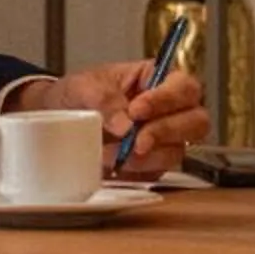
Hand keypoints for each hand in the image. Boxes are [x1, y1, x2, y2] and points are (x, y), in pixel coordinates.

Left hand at [11, 63, 211, 178]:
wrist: (57, 119)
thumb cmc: (76, 95)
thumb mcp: (83, 86)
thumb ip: (103, 98)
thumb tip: (125, 125)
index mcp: (158, 79)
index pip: (184, 87)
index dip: (167, 100)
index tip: (136, 109)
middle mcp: (169, 110)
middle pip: (197, 121)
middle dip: (165, 131)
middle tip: (135, 139)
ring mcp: (164, 140)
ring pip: (178, 151)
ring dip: (146, 156)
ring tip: (111, 152)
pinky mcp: (152, 165)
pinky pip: (157, 173)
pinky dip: (135, 172)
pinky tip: (113, 165)